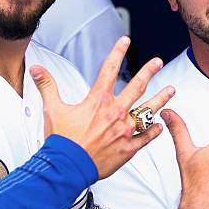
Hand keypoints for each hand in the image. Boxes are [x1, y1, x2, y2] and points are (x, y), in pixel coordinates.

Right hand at [30, 36, 174, 178]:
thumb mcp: (53, 109)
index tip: (125, 40)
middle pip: (137, 86)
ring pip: (148, 111)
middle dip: (149, 71)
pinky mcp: (129, 148)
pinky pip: (146, 137)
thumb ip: (47, 86)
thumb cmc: (62, 141)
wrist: (68, 168)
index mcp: (98, 101)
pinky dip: (154, 130)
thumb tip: (37, 69)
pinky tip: (160, 125)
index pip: (109, 69)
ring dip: (161, 99)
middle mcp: (115, 112)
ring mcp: (124, 130)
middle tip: (158, 62)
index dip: (117, 52)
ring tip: (171, 90)